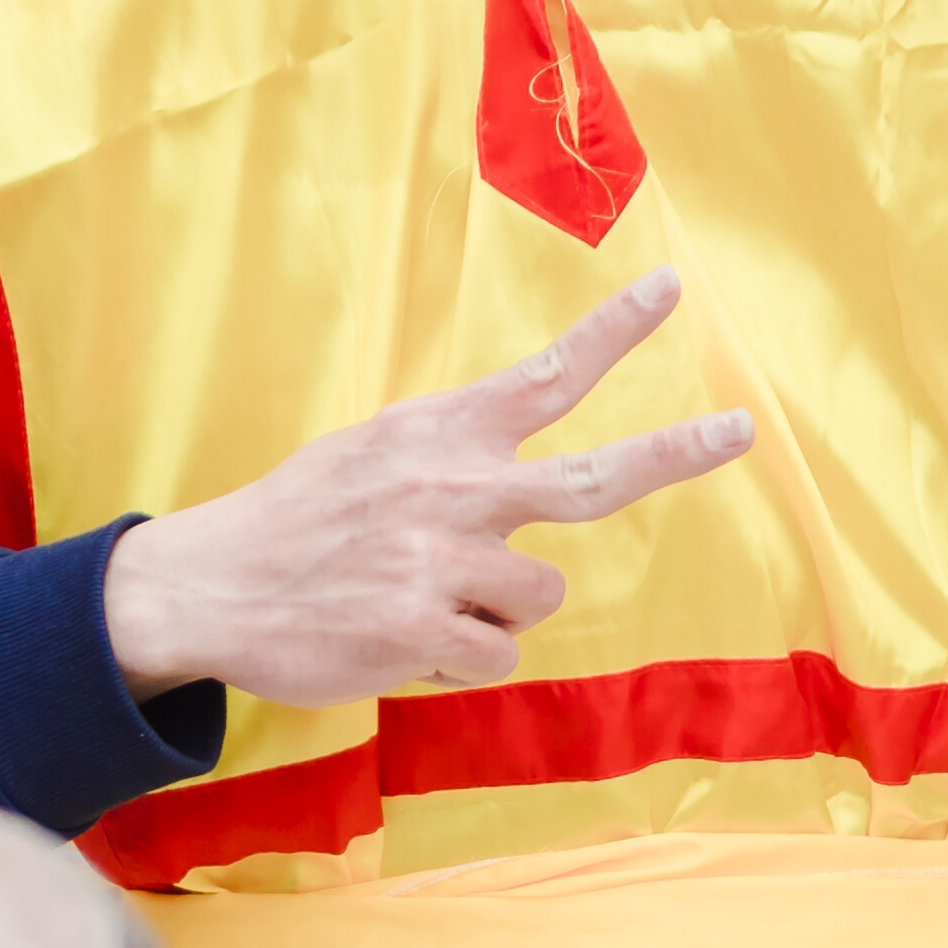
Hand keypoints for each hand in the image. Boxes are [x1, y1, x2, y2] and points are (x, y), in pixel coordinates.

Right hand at [104, 274, 754, 706]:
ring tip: (418, 600)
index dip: (612, 332)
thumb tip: (521, 492)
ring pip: (538, 596)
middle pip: (594, 480)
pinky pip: (493, 656)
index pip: (544, 376)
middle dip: (675, 451)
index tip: (670, 288)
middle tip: (739, 430)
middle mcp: (453, 487)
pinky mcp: (424, 629)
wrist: (208, 584)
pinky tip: (398, 639)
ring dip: (493, 611)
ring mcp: (440, 559)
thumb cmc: (300, 523)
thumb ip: (453, 461)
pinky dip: (457, 659)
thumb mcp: (374, 454)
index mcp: (439, 435)